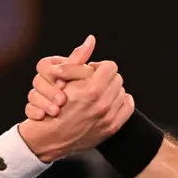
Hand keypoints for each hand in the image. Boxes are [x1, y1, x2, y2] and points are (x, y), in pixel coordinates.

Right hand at [17, 35, 134, 160]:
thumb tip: (91, 39)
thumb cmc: (52, 106)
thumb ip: (78, 59)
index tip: (90, 72)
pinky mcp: (112, 127)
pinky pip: (128, 106)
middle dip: (105, 78)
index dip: (98, 67)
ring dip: (112, 90)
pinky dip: (121, 102)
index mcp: (91, 89)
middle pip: (117, 78)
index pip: (110, 66)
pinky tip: (109, 102)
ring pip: (122, 92)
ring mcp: (109, 117)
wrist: (49, 138)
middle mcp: (103, 104)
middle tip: (93, 83)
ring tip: (98, 94)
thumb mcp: (61, 80)